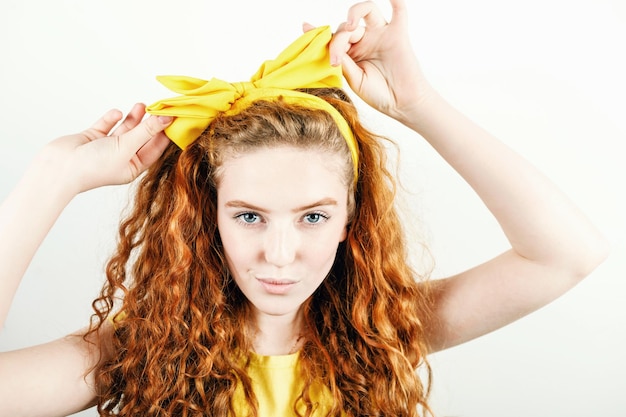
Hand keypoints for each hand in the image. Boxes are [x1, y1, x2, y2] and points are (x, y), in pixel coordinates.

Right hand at [41, 103, 171, 193]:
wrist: (59, 168)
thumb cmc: (94, 166)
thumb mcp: (126, 146)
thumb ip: (146, 131)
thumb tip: (166, 119)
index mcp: (133, 166)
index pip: (155, 148)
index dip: (165, 133)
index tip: (175, 118)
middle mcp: (122, 157)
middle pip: (142, 137)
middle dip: (150, 122)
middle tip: (159, 106)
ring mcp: (107, 148)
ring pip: (125, 129)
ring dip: (134, 118)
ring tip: (142, 104)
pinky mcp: (93, 138)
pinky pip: (106, 126)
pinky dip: (112, 118)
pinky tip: (117, 113)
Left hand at [320, 0, 432, 122]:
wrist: (400, 104)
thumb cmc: (378, 94)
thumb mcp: (353, 78)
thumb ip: (342, 59)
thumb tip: (321, 42)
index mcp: (351, 52)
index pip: (334, 37)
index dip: (321, 35)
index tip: (306, 29)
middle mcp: (365, 40)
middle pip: (346, 27)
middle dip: (337, 41)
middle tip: (336, 60)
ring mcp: (381, 35)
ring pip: (367, 11)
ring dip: (355, 12)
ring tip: (350, 27)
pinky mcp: (398, 35)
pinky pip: (399, 12)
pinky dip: (396, 0)